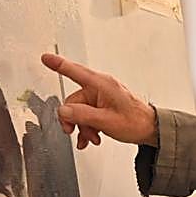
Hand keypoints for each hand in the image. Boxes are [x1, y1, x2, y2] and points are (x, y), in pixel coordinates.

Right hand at [40, 53, 158, 149]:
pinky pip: (86, 115)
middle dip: (74, 119)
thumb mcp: (106, 121)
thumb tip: (63, 111)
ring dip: (82, 127)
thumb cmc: (135, 122)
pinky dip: (86, 128)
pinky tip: (91, 138)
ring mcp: (100, 98)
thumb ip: (83, 115)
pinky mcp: (102, 107)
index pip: (75, 72)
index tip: (45, 58)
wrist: (150, 129)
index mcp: (102, 85)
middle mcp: (100, 88)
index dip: (58, 64)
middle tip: (75, 132)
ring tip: (92, 138)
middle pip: (73, 101)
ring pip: (78, 111)